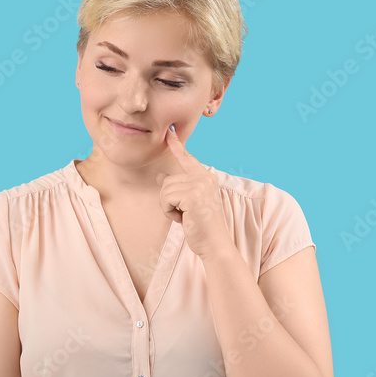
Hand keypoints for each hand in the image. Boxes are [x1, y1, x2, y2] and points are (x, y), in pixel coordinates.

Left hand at [155, 124, 234, 260]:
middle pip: (168, 181)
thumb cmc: (202, 226)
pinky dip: (169, 212)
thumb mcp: (188, 204)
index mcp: (205, 178)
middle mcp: (204, 177)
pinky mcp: (192, 195)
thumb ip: (177, 188)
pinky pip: (165, 199)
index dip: (177, 146)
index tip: (169, 132)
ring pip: (165, 190)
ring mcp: (199, 185)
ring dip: (169, 207)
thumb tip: (161, 176)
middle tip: (185, 214)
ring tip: (185, 216)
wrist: (214, 244)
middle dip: (169, 200)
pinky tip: (183, 219)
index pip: (188, 159)